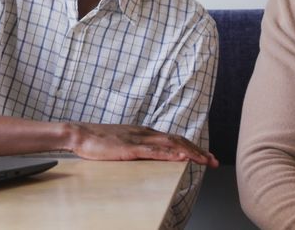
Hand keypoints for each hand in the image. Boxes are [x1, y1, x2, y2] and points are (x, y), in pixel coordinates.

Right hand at [67, 123, 218, 167]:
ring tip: (206, 161)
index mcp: (144, 132)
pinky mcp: (130, 148)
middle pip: (178, 140)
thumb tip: (150, 156)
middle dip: (198, 151)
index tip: (205, 156)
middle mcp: (145, 133)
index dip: (192, 147)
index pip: (174, 139)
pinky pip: (155, 151)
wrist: (79, 134)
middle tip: (214, 161)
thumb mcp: (122, 143)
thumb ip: (137, 148)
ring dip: (191, 153)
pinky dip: (171, 154)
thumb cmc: (98, 141)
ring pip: (172, 145)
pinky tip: (182, 157)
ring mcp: (138, 140)